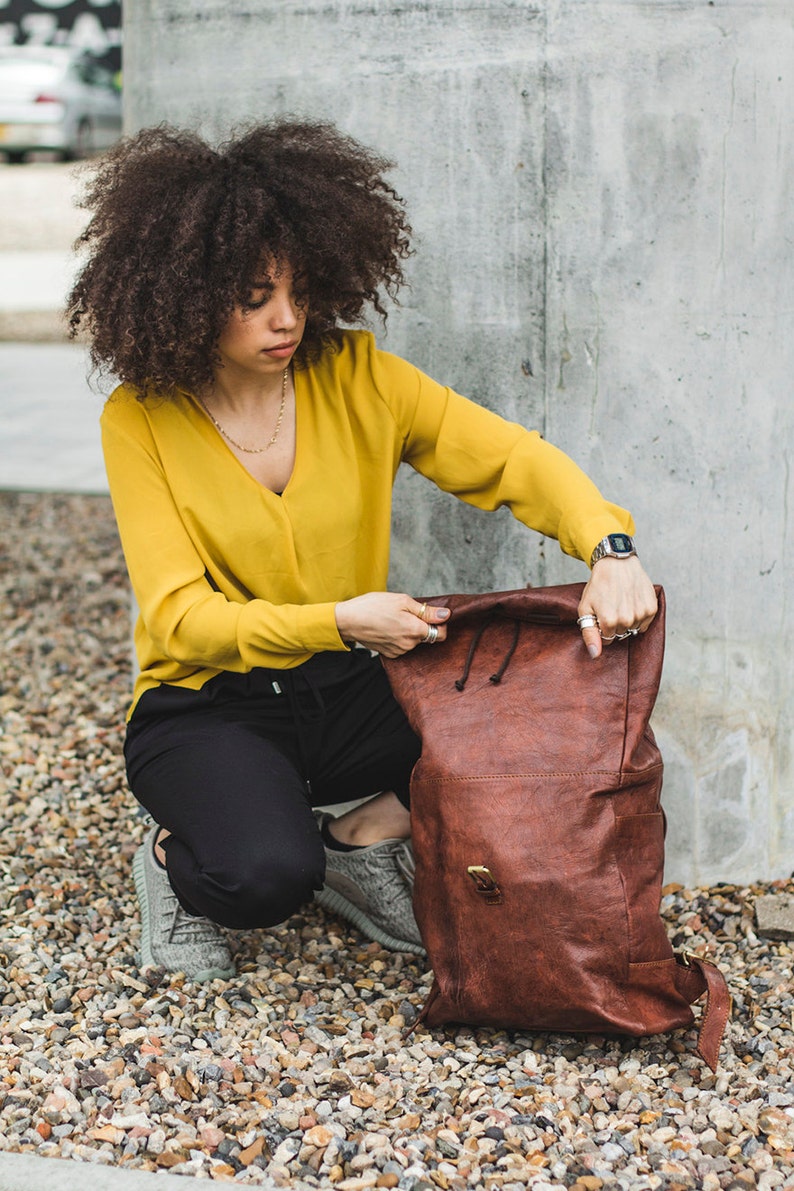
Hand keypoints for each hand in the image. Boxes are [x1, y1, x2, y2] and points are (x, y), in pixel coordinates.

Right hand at [335, 592, 449, 657]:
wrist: (348, 621)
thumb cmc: (373, 606)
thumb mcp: (402, 601)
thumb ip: (426, 611)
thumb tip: (446, 615)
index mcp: (415, 630)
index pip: (441, 634)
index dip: (439, 623)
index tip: (430, 615)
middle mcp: (409, 644)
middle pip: (427, 636)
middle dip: (421, 625)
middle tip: (406, 612)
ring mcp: (399, 651)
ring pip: (414, 641)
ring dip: (409, 631)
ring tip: (393, 619)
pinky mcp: (390, 654)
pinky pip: (402, 646)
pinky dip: (399, 638)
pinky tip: (388, 628)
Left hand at [577, 556, 656, 658]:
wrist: (617, 563)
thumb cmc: (599, 584)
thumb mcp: (585, 608)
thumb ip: (589, 634)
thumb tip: (595, 654)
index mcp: (609, 621)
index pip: (607, 640)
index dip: (603, 628)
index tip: (602, 614)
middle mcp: (626, 620)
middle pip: (620, 635)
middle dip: (615, 625)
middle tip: (611, 606)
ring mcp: (640, 614)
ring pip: (633, 630)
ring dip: (627, 621)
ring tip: (622, 603)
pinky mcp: (651, 608)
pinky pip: (645, 624)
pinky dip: (639, 616)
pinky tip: (632, 603)